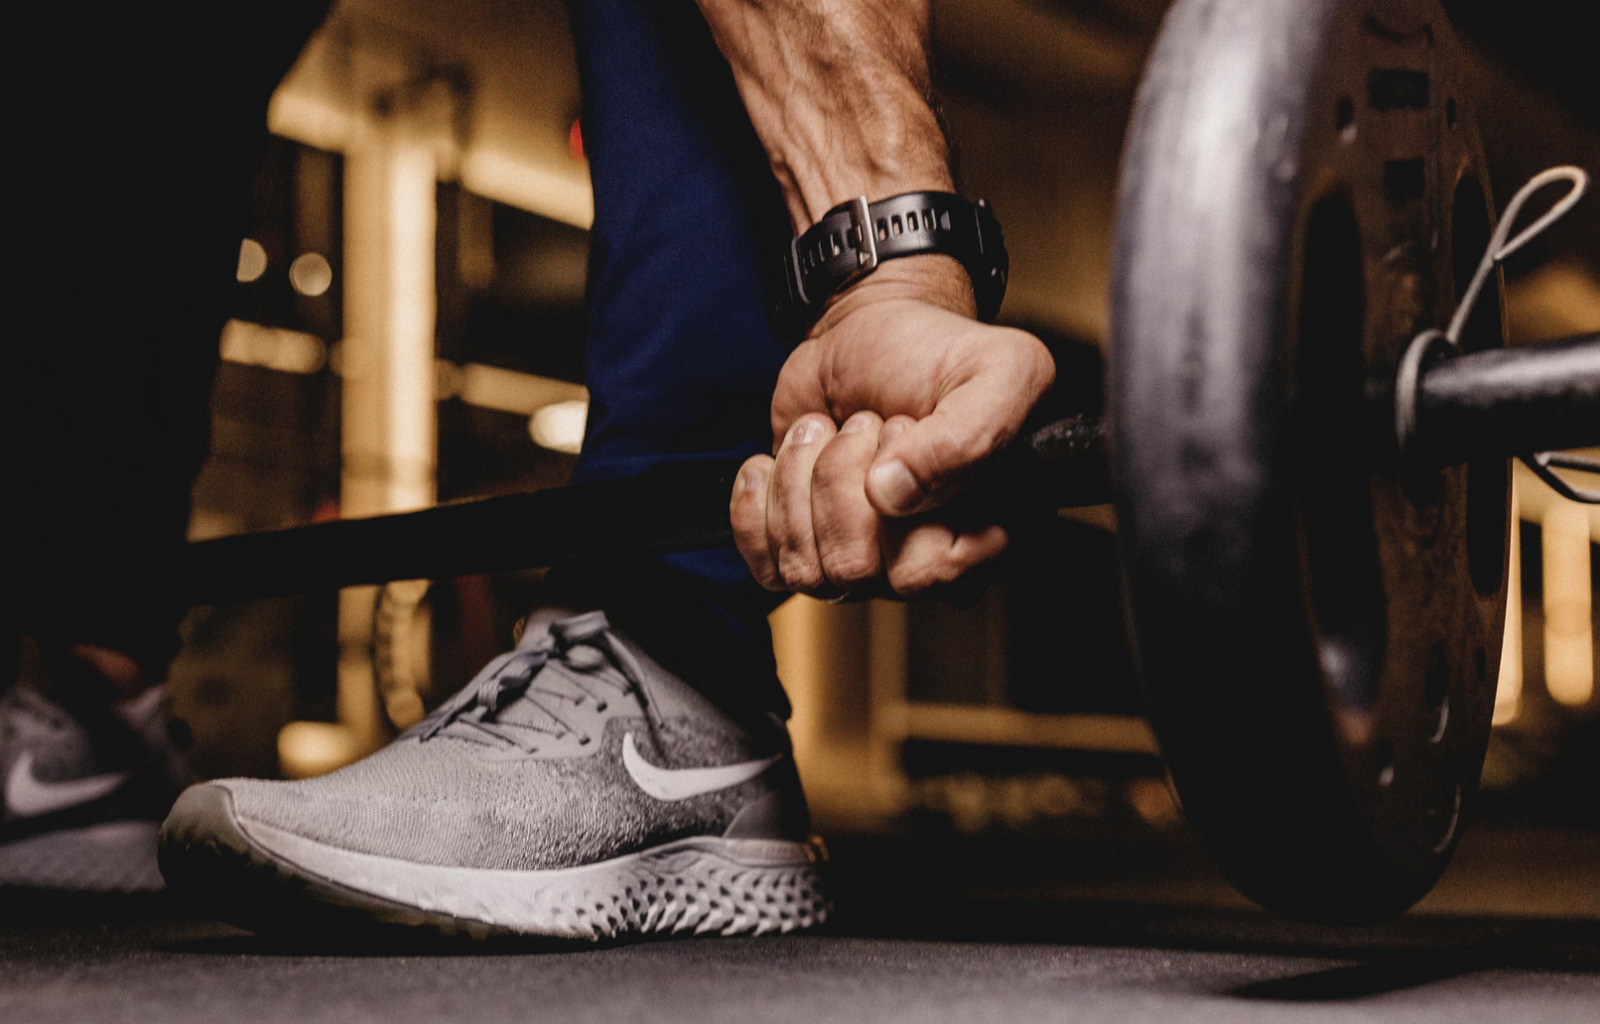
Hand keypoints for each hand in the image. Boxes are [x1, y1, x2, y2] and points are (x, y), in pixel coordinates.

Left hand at [730, 257, 1054, 596]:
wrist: (873, 332)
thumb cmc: (942, 354)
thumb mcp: (997, 372)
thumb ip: (966, 437)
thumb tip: (888, 496)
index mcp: (984, 535)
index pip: (930, 571)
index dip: (905, 500)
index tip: (907, 429)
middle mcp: (922, 560)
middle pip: (855, 568)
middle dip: (841, 477)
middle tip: (866, 422)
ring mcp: (861, 559)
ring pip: (807, 569)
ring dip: (800, 479)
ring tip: (826, 430)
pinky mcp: (804, 544)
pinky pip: (765, 568)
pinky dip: (755, 506)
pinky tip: (776, 462)